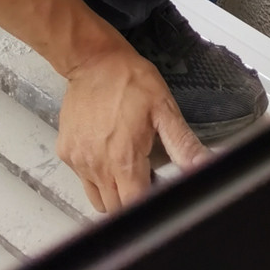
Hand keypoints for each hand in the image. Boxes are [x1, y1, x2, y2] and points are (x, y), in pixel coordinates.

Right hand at [58, 40, 205, 212]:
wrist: (93, 60)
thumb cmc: (128, 79)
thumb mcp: (164, 109)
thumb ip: (182, 143)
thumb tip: (203, 165)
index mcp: (124, 159)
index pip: (135, 207)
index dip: (148, 202)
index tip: (155, 186)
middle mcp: (98, 166)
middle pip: (116, 208)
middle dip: (132, 198)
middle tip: (142, 172)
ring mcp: (79, 161)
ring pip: (98, 200)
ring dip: (112, 191)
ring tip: (124, 164)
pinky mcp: (66, 153)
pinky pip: (82, 179)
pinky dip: (94, 175)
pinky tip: (105, 152)